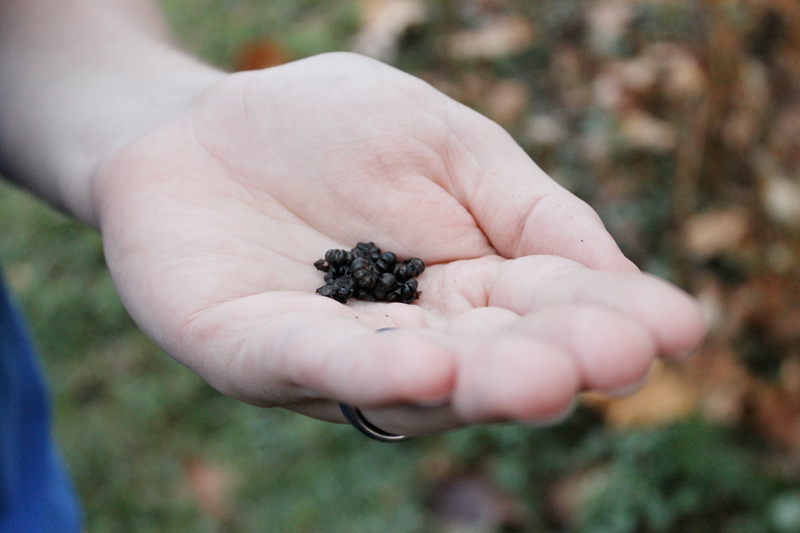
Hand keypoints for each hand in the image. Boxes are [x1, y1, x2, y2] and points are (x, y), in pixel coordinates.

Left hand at [93, 53, 705, 435]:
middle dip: (551, 360)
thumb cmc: (326, 130)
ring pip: (412, 382)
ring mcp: (328, 352)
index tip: (676, 328)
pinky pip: (309, 365)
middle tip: (617, 359)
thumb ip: (529, 211)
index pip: (544, 307)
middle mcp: (407, 334)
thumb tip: (624, 278)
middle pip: (487, 360)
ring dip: (476, 381)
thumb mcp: (450, 146)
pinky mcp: (246, 351)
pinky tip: (424, 364)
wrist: (197, 124)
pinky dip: (366, 370)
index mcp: (462, 286)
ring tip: (538, 375)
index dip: (606, 319)